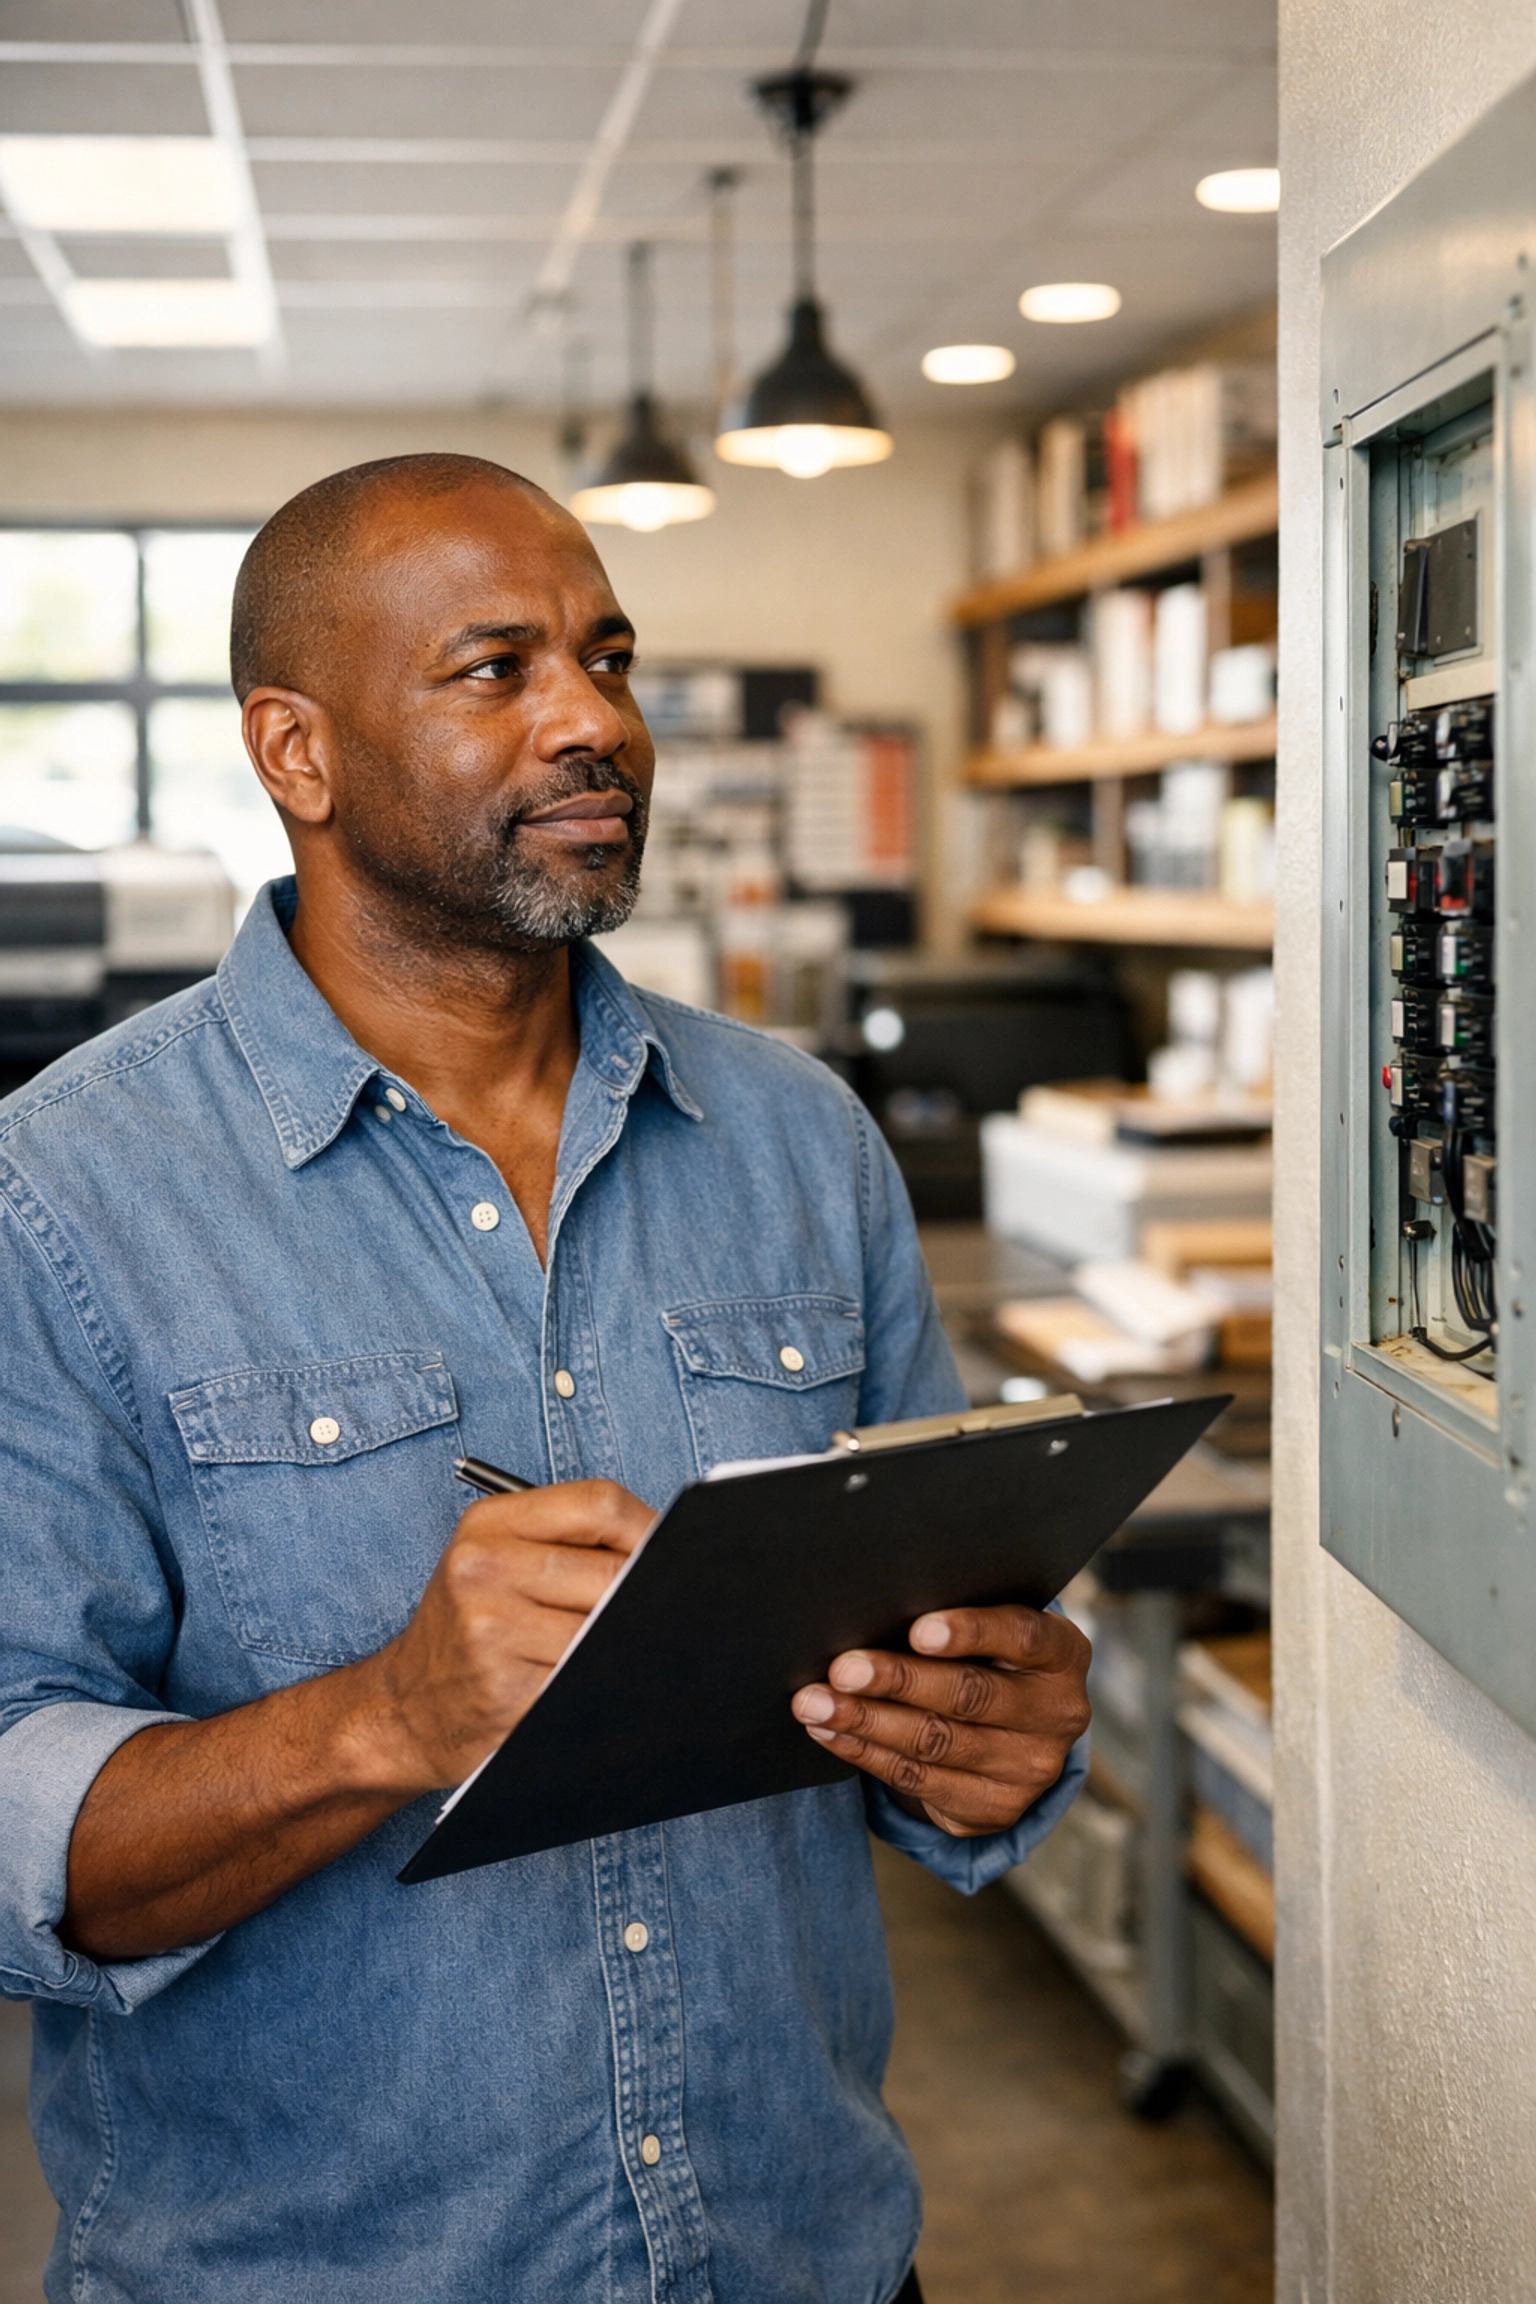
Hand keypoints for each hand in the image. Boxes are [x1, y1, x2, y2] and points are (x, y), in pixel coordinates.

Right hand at [359, 1480, 653, 1793]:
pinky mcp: (504, 1690)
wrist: (403, 1710)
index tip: (674, 1553)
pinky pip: (587, 1679)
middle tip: (671, 1612)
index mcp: (488, 1524)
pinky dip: (605, 1682)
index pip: (599, 1503)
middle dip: (650, 1594)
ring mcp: (490, 1630)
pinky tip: (601, 1683)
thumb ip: (570, 1544)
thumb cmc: (468, 1629)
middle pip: (612, 1570)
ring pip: (606, 1629)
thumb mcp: (496, 1562)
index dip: (650, 1528)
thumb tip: (671, 1552)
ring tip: (631, 1649)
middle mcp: (481, 1568)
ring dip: (630, 1644)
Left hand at [790, 1604, 1090, 1838]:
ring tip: (815, 1702)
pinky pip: (919, 1779)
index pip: (1022, 1638)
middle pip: (970, 1696)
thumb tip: (876, 1606)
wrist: (1017, 1733)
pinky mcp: (995, 1808)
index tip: (917, 1630)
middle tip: (842, 1669)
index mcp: (1063, 1654)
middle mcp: (1057, 1714)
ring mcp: (1030, 1770)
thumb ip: (957, 1621)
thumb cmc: (988, 1655)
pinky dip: (865, 1752)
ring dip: (865, 1721)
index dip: (971, 1633)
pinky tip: (831, 1731)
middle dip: (898, 1681)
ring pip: (935, 1743)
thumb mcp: (993, 1632)